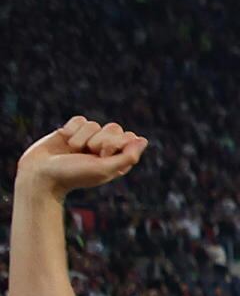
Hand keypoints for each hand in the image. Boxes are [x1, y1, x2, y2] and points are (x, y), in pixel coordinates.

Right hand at [17, 117, 147, 196]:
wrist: (40, 174)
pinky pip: (79, 120)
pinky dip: (71, 130)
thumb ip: (127, 157)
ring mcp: (88, 139)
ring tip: (73, 151)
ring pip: (94, 124)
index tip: (103, 155)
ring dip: (81, 138)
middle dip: (100, 140)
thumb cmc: (73, 175)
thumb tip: (143, 140)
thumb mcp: (104, 169)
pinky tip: (64, 140)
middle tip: (88, 153)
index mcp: (117, 160)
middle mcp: (104, 149)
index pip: (130, 138)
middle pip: (114, 128)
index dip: (116, 143)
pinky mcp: (71, 131)